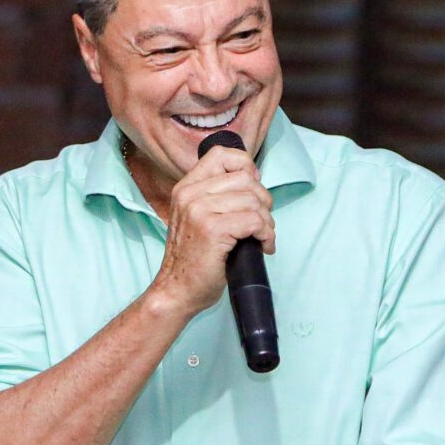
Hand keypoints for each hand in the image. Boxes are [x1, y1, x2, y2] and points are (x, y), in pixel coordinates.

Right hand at [149, 146, 274, 318]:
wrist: (177, 290)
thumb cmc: (194, 258)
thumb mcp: (197, 217)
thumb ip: (218, 195)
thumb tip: (254, 176)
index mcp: (186, 187)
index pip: (222, 155)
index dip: (246, 167)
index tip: (253, 191)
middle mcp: (190, 194)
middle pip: (246, 178)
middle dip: (263, 201)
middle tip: (261, 223)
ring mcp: (199, 211)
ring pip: (254, 200)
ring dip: (267, 222)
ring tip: (262, 237)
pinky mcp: (213, 230)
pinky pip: (254, 221)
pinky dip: (266, 234)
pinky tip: (262, 246)